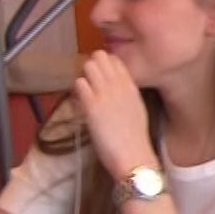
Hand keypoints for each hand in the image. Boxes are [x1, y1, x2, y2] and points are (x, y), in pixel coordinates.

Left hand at [73, 50, 158, 181]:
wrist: (133, 156)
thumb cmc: (135, 138)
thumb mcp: (136, 109)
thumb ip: (126, 94)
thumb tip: (114, 89)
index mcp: (132, 86)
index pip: (115, 59)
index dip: (105, 65)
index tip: (100, 76)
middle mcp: (119, 84)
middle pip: (100, 57)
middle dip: (92, 67)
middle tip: (89, 83)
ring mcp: (105, 93)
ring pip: (88, 66)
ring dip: (83, 76)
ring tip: (84, 93)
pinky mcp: (92, 105)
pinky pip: (79, 84)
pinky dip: (77, 90)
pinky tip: (80, 103)